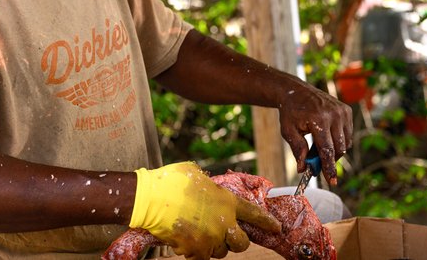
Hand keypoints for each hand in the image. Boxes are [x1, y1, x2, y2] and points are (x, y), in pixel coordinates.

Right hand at [130, 162, 280, 259]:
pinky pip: (202, 257)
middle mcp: (222, 223)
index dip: (267, 222)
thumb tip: (210, 190)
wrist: (150, 198)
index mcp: (226, 202)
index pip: (254, 214)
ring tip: (200, 233)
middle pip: (241, 243)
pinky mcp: (194, 250)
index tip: (276, 228)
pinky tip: (187, 240)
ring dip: (214, 245)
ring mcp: (209, 239)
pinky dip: (196, 251)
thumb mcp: (196, 174)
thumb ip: (210, 186)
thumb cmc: (171, 181)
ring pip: (220, 251)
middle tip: (227, 234)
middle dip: (237, 240)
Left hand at [278, 82, 352, 184]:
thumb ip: (298, 149)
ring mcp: (342, 111)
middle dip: (330, 160)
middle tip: (318, 164)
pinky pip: (347, 134)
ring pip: (345, 143)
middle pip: (339, 148)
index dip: (329, 167)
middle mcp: (334, 115)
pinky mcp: (347, 110)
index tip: (332, 180)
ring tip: (319, 146)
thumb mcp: (288, 131)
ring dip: (335, 150)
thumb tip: (303, 169)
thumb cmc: (290, 112)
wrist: (296, 91)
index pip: (327, 149)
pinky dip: (339, 140)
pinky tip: (327, 136)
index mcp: (319, 119)